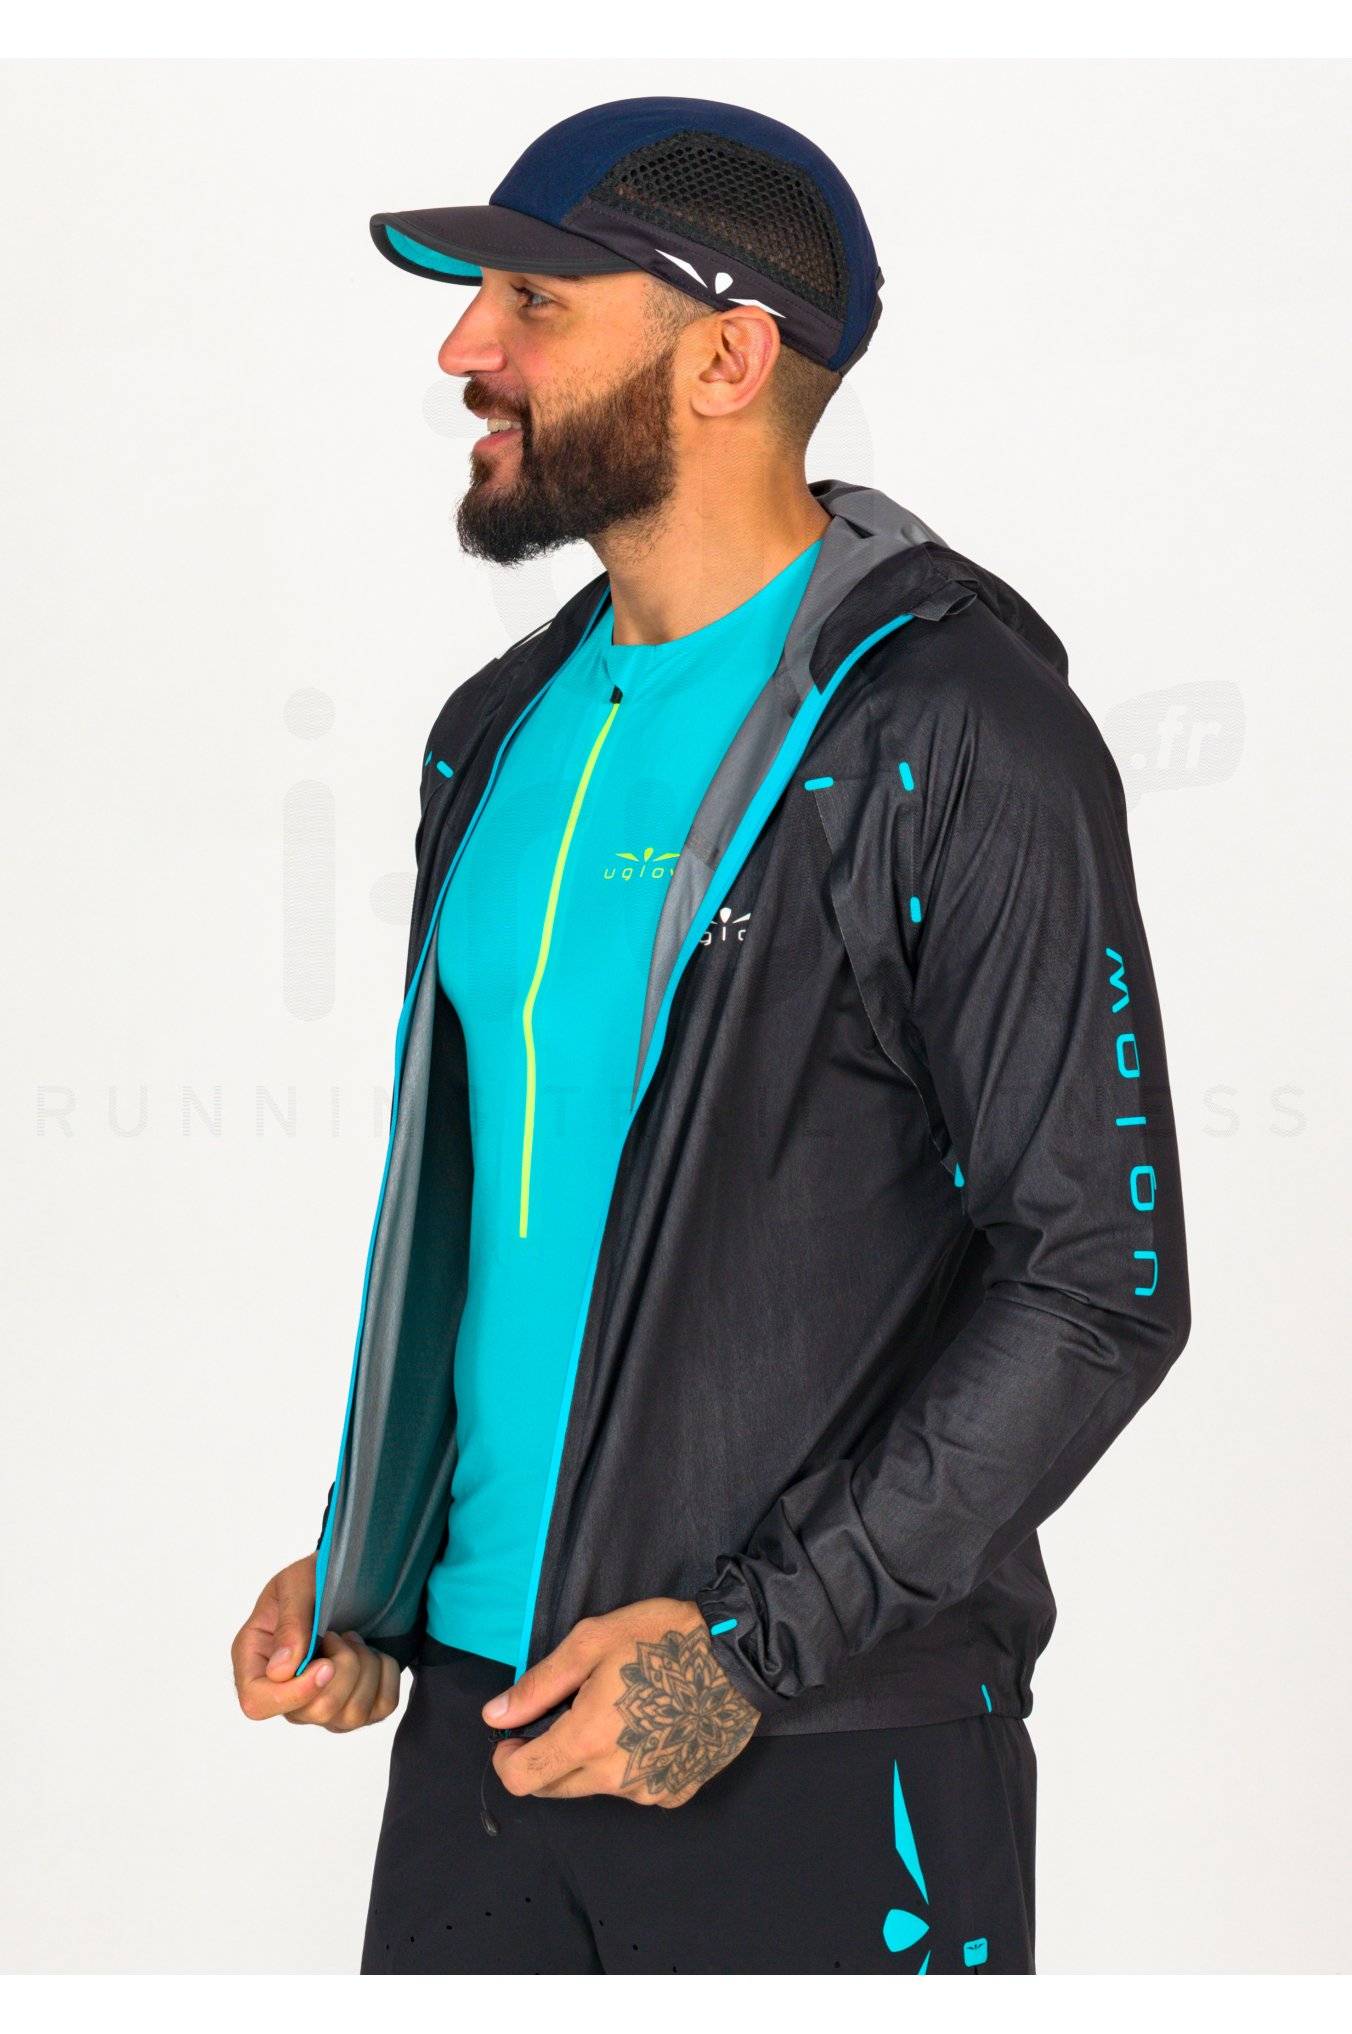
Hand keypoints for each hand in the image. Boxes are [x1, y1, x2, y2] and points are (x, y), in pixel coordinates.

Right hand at [231, 1552, 400, 1730]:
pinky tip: (373, 1653)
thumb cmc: (312, 1579)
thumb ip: (289, 1624)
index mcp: (255, 1663)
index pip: (258, 1704)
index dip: (294, 1693)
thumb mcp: (296, 1584)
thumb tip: (280, 1671)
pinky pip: (382, 1707)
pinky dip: (386, 1674)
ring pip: (351, 1716)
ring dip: (365, 1668)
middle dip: (343, 1668)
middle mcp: (285, 1694)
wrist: (347, 1579)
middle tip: (341, 1634)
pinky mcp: (354, 1708)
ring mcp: (320, 1707)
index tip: (326, 1664)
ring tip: (354, 1639)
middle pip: (316, 1712)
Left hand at [485, 1598, 759, 1807]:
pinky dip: (628, 1766)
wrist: (738, 1655)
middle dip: (545, 1756)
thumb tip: (496, 1716)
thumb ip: (539, 1685)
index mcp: (588, 1739)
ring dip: (590, 1760)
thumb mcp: (591, 1643)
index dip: (507, 1758)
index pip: (523, 1778)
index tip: (515, 1735)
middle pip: (555, 1788)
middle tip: (566, 1713)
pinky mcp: (677, 1792)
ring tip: (618, 1712)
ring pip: (595, 1787)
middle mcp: (616, 1777)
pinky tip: (648, 1728)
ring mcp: (649, 1790)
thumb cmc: (663, 1639)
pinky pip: (635, 1788)